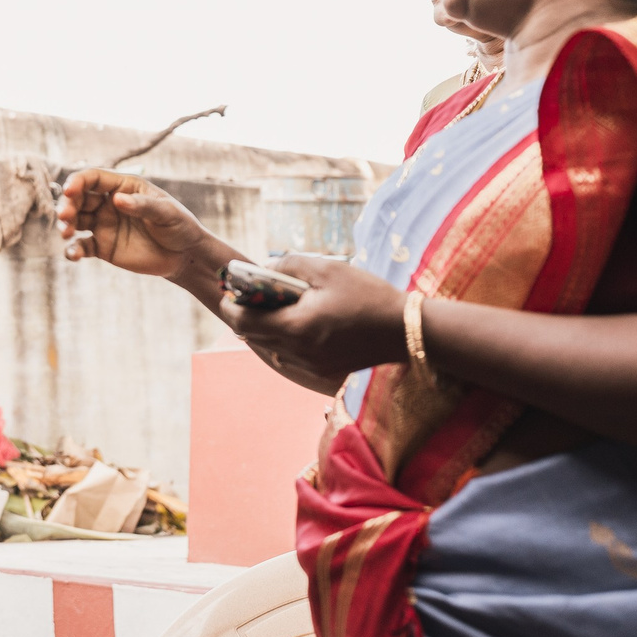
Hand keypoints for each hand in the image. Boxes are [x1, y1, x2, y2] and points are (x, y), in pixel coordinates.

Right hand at [56, 169, 203, 277]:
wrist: (184, 256)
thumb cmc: (179, 226)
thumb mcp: (167, 213)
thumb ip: (142, 205)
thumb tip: (117, 200)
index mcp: (123, 187)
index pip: (93, 178)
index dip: (78, 181)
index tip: (69, 191)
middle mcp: (109, 203)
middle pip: (79, 198)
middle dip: (67, 204)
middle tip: (65, 216)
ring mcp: (104, 225)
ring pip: (75, 220)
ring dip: (66, 224)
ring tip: (66, 233)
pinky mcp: (103, 247)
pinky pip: (82, 246)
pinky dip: (73, 250)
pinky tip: (72, 255)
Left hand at [224, 254, 404, 389]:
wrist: (407, 331)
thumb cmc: (368, 296)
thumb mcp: (327, 269)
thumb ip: (288, 265)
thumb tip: (265, 268)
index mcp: (296, 329)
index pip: (243, 322)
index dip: (230, 305)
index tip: (229, 291)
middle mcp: (298, 354)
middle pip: (253, 337)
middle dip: (245, 315)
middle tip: (248, 294)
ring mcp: (310, 366)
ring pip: (270, 348)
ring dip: (264, 328)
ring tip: (272, 306)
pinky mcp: (322, 371)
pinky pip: (289, 357)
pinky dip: (283, 340)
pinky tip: (296, 322)